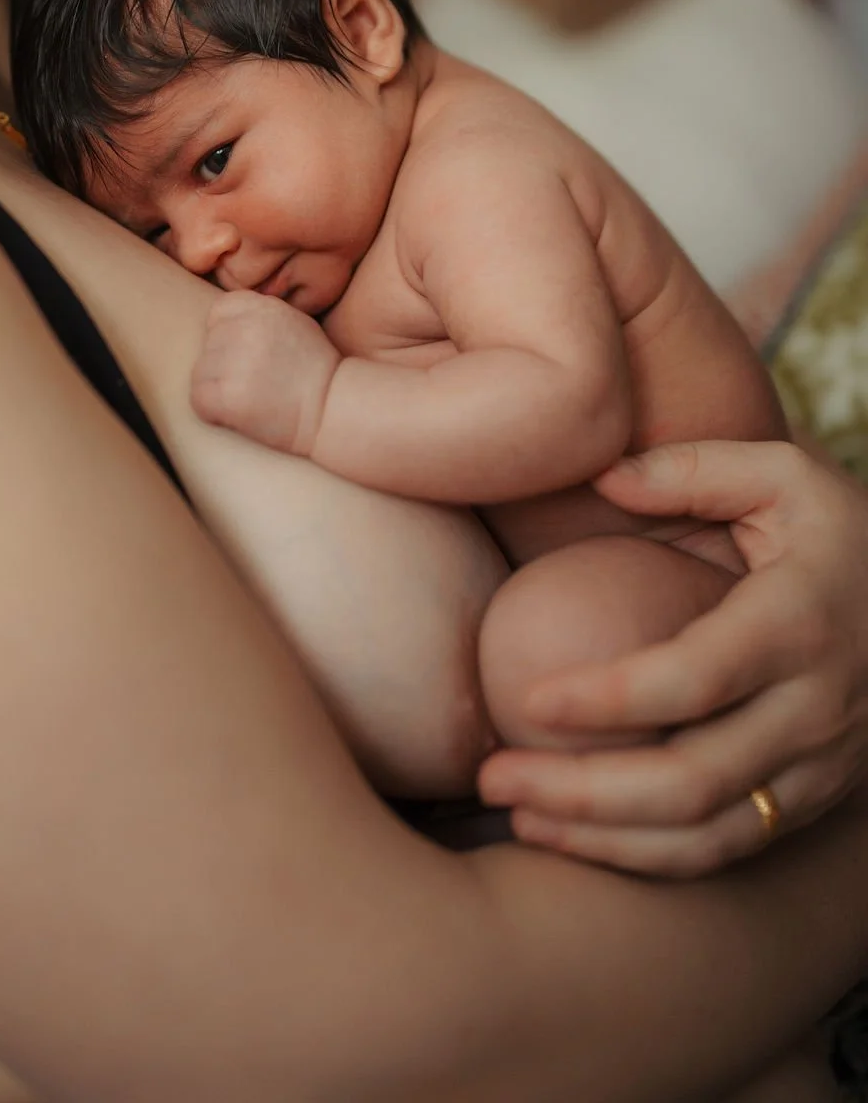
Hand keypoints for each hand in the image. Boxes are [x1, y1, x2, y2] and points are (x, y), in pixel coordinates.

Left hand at [191, 290, 340, 455]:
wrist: (334, 409)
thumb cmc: (316, 371)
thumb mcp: (293, 322)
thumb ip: (258, 315)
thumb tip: (219, 319)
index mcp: (259, 305)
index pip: (217, 314)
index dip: (230, 338)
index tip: (254, 357)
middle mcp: (242, 328)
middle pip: (207, 346)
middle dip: (224, 366)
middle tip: (259, 383)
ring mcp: (232, 362)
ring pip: (200, 374)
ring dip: (219, 390)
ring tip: (255, 399)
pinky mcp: (225, 395)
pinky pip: (199, 401)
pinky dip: (215, 413)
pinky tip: (244, 415)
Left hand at [478, 440, 867, 875]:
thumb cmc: (843, 536)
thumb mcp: (787, 479)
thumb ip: (697, 468)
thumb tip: (605, 477)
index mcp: (798, 625)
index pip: (696, 678)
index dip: (610, 700)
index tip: (530, 700)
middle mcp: (815, 711)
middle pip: (691, 781)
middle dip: (582, 791)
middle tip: (493, 776)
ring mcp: (818, 768)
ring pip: (706, 836)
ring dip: (603, 840)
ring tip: (516, 815)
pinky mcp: (809, 802)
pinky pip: (724, 850)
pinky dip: (645, 859)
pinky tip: (574, 837)